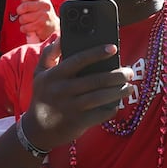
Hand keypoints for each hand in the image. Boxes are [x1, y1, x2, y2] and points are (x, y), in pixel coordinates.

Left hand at [14, 0, 57, 42]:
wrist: (53, 27)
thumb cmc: (43, 14)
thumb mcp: (38, 2)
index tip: (23, 2)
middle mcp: (45, 5)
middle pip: (24, 6)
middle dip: (20, 11)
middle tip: (22, 13)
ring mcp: (43, 15)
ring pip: (23, 18)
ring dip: (22, 21)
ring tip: (28, 21)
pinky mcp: (41, 25)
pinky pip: (25, 27)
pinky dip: (24, 28)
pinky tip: (29, 27)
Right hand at [19, 39, 135, 149]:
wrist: (36, 129)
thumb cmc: (42, 96)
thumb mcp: (39, 74)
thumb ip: (49, 54)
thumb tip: (61, 38)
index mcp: (54, 75)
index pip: (78, 60)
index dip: (96, 53)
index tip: (113, 48)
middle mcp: (62, 90)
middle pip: (96, 80)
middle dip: (117, 75)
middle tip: (129, 72)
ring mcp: (70, 107)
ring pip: (101, 97)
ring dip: (118, 92)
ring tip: (129, 87)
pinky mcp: (77, 122)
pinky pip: (100, 114)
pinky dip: (111, 109)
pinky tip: (116, 105)